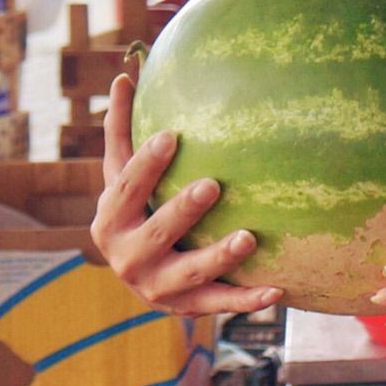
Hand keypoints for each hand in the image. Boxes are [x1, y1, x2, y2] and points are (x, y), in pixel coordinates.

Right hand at [91, 73, 282, 316]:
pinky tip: (277, 289)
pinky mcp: (188, 308)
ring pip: (191, 274)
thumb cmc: (134, 210)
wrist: (139, 276)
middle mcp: (128, 259)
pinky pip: (220, 305)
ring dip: (220, 257)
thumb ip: (121, 132)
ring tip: (249, 237)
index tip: (171, 135)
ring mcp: (158, 288)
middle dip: (182, 211)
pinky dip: (247, 300)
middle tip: (213, 185)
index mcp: (109, 222)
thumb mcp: (121, 176)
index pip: (125, 189)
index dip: (145, 165)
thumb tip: (124, 76)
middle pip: (157, 233)